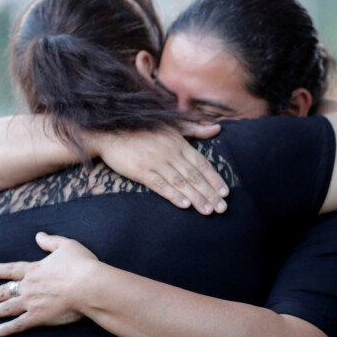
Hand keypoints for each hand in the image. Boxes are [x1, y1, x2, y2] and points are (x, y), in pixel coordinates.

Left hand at [0, 232, 98, 336]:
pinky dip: (7, 328)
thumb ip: (51, 241)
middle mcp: (29, 286)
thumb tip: (38, 236)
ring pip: (7, 307)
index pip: (13, 269)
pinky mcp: (39, 317)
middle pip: (4, 290)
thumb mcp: (67, 246)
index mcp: (36, 269)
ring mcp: (32, 302)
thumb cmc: (81, 264)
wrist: (88, 285)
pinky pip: (18, 324)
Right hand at [87, 125, 228, 215]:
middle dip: (210, 193)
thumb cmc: (143, 130)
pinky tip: (184, 204)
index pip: (202, 164)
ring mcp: (156, 161)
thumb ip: (195, 129)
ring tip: (208, 211)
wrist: (110, 132)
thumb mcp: (171, 126)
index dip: (214, 179)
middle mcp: (170, 152)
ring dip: (196, 197)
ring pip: (181, 182)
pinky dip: (173, 194)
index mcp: (179, 143)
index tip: (226, 193)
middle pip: (195, 176)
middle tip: (222, 208)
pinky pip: (160, 185)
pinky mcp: (140, 170)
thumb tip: (218, 128)